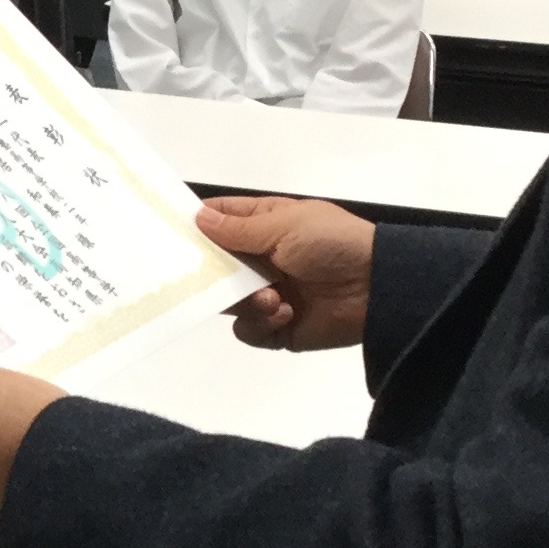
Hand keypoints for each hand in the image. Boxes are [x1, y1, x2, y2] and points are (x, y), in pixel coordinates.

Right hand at [196, 196, 373, 350]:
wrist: (379, 288)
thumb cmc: (333, 244)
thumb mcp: (285, 226)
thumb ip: (238, 229)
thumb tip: (198, 217)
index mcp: (265, 225)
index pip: (219, 221)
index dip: (195, 226)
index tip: (169, 236)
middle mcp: (261, 259)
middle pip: (216, 267)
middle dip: (213, 274)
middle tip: (213, 278)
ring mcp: (268, 293)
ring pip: (228, 302)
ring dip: (245, 301)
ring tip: (272, 299)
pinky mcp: (278, 327)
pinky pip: (249, 330)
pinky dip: (261, 323)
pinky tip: (284, 313)